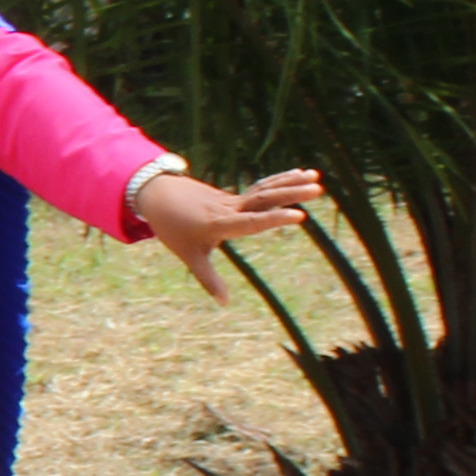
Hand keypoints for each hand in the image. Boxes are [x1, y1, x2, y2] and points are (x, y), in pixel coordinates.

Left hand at [141, 165, 324, 301]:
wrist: (158, 195)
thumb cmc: (173, 228)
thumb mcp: (189, 256)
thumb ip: (208, 279)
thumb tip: (224, 303)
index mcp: (220, 224)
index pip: (251, 222)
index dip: (274, 219)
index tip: (299, 215)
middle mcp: (230, 208)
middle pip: (263, 199)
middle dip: (291, 193)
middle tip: (317, 189)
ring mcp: (233, 199)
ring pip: (265, 189)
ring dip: (290, 182)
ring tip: (316, 176)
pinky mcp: (234, 195)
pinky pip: (261, 186)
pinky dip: (280, 180)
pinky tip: (299, 173)